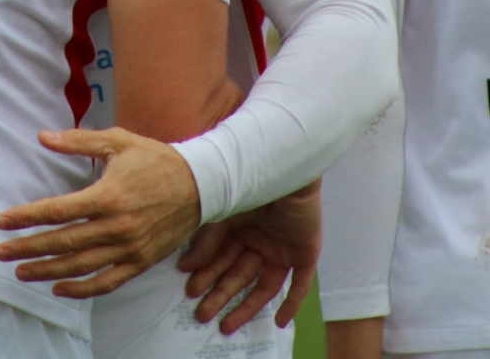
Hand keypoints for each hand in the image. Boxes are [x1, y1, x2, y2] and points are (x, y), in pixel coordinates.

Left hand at [0, 127, 200, 298]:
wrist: (201, 184)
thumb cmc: (156, 159)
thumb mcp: (118, 141)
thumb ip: (78, 141)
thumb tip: (42, 137)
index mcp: (108, 195)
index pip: (57, 210)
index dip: (27, 217)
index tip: (3, 221)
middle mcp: (116, 226)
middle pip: (63, 242)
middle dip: (28, 248)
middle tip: (2, 251)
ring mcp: (129, 247)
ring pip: (80, 266)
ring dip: (48, 271)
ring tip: (22, 272)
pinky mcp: (141, 261)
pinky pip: (108, 281)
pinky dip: (82, 289)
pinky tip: (60, 288)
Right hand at [179, 178, 320, 333]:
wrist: (285, 165)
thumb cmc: (248, 181)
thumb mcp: (221, 214)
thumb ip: (207, 242)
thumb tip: (186, 267)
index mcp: (238, 227)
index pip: (220, 258)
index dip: (206, 275)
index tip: (190, 290)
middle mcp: (259, 239)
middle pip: (238, 275)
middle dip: (220, 294)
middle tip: (202, 314)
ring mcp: (282, 247)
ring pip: (263, 285)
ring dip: (246, 305)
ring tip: (226, 325)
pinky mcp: (303, 252)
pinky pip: (300, 283)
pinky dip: (291, 303)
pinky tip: (280, 323)